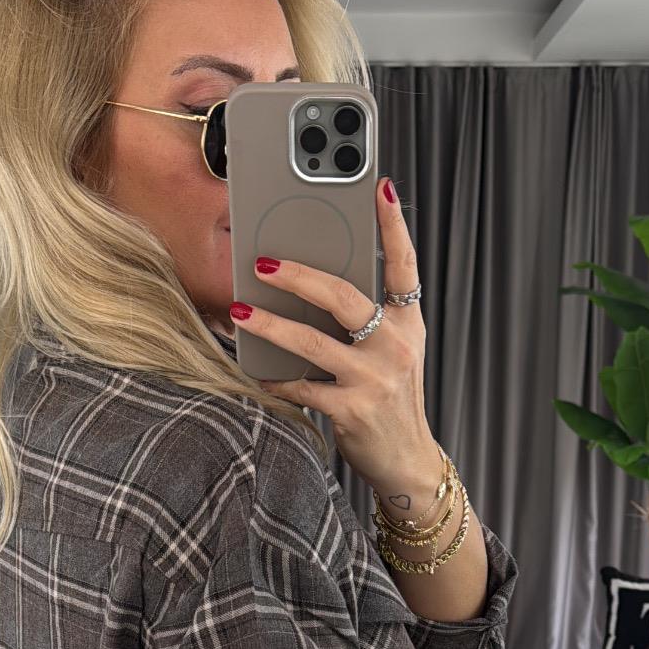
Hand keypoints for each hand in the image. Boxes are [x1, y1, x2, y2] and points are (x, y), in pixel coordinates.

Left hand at [232, 175, 436, 490]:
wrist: (407, 460)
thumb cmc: (391, 398)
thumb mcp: (392, 352)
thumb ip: (366, 319)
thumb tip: (310, 284)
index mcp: (408, 323)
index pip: (404, 266)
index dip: (394, 227)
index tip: (379, 188)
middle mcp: (395, 346)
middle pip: (344, 297)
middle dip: (299, 275)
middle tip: (263, 261)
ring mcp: (375, 379)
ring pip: (314, 342)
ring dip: (271, 325)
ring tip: (240, 310)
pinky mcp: (353, 411)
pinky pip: (302, 386)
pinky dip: (276, 378)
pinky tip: (258, 370)